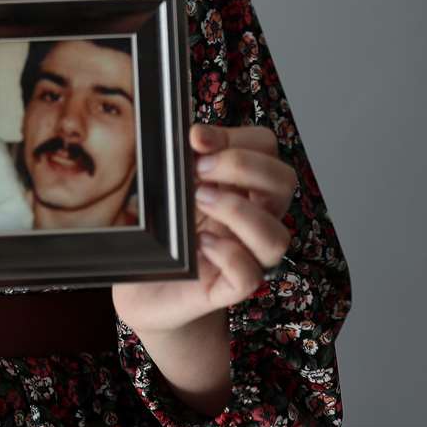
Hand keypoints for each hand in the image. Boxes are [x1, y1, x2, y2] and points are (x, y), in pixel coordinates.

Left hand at [111, 124, 297, 337]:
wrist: (142, 291)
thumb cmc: (158, 234)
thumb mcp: (164, 189)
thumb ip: (177, 162)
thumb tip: (187, 136)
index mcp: (241, 185)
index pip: (265, 147)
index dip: (237, 137)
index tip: (196, 137)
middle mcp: (253, 218)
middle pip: (285, 181)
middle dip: (244, 166)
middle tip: (199, 170)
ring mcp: (246, 255)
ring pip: (277, 236)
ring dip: (239, 211)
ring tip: (199, 201)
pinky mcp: (227, 290)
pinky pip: (249, 275)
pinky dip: (229, 255)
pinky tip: (200, 245)